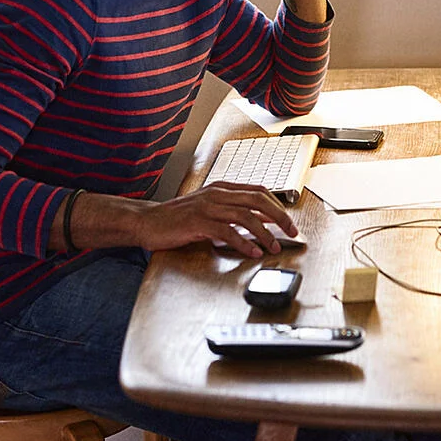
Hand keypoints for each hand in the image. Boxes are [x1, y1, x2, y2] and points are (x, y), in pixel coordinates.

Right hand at [133, 183, 295, 258]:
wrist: (148, 221)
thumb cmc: (178, 218)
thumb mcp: (209, 209)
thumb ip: (231, 211)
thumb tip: (259, 221)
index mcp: (222, 188)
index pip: (259, 191)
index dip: (278, 205)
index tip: (289, 222)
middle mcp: (217, 194)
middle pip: (258, 200)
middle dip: (279, 217)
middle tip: (291, 233)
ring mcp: (207, 206)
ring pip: (245, 216)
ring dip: (264, 233)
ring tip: (273, 248)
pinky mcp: (198, 222)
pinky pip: (227, 231)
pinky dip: (243, 242)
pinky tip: (252, 252)